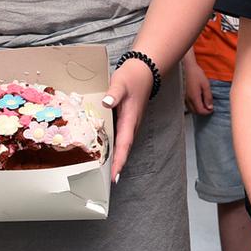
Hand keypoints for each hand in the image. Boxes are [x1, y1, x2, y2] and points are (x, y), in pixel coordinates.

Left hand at [101, 59, 154, 183]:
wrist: (145, 69)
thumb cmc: (132, 76)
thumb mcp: (120, 83)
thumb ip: (114, 94)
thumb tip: (107, 103)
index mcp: (130, 119)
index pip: (124, 145)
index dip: (119, 161)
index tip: (114, 177)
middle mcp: (132, 125)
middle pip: (125, 150)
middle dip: (117, 165)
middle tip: (107, 182)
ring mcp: (131, 123)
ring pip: (124, 145)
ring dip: (116, 158)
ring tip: (105, 172)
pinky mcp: (128, 119)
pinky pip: (121, 138)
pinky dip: (115, 147)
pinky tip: (106, 151)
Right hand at [182, 55, 213, 116]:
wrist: (189, 68)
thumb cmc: (198, 75)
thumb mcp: (206, 85)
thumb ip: (208, 97)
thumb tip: (210, 107)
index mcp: (194, 97)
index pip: (200, 111)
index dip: (207, 112)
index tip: (213, 109)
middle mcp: (188, 99)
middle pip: (195, 112)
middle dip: (203, 112)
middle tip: (210, 107)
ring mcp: (186, 98)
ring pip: (192, 109)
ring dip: (199, 110)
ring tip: (205, 104)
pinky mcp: (185, 95)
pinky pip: (189, 105)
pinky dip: (195, 106)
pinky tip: (200, 101)